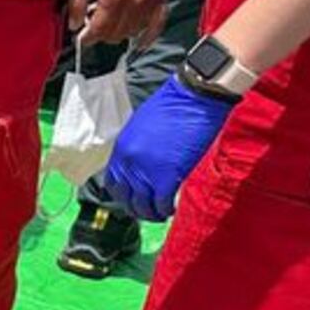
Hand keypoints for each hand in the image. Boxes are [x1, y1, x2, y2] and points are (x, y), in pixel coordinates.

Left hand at [69, 0, 168, 46]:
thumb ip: (77, 1)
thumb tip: (73, 24)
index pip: (98, 32)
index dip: (87, 38)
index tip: (82, 37)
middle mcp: (133, 5)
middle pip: (115, 35)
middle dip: (102, 34)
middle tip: (95, 24)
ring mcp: (150, 3)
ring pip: (132, 33)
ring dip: (120, 33)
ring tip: (112, 22)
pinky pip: (157, 26)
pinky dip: (148, 37)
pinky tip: (140, 42)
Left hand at [100, 75, 234, 221]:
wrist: (195, 96)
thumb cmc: (174, 105)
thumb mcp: (143, 126)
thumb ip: (138, 148)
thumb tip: (142, 164)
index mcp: (121, 149)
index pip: (114, 183)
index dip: (124, 196)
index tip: (134, 200)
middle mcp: (129, 163)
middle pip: (127, 198)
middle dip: (138, 208)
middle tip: (149, 212)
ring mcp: (146, 170)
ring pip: (143, 204)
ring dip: (151, 213)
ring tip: (161, 214)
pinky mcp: (167, 175)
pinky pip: (161, 202)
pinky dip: (165, 210)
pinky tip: (171, 210)